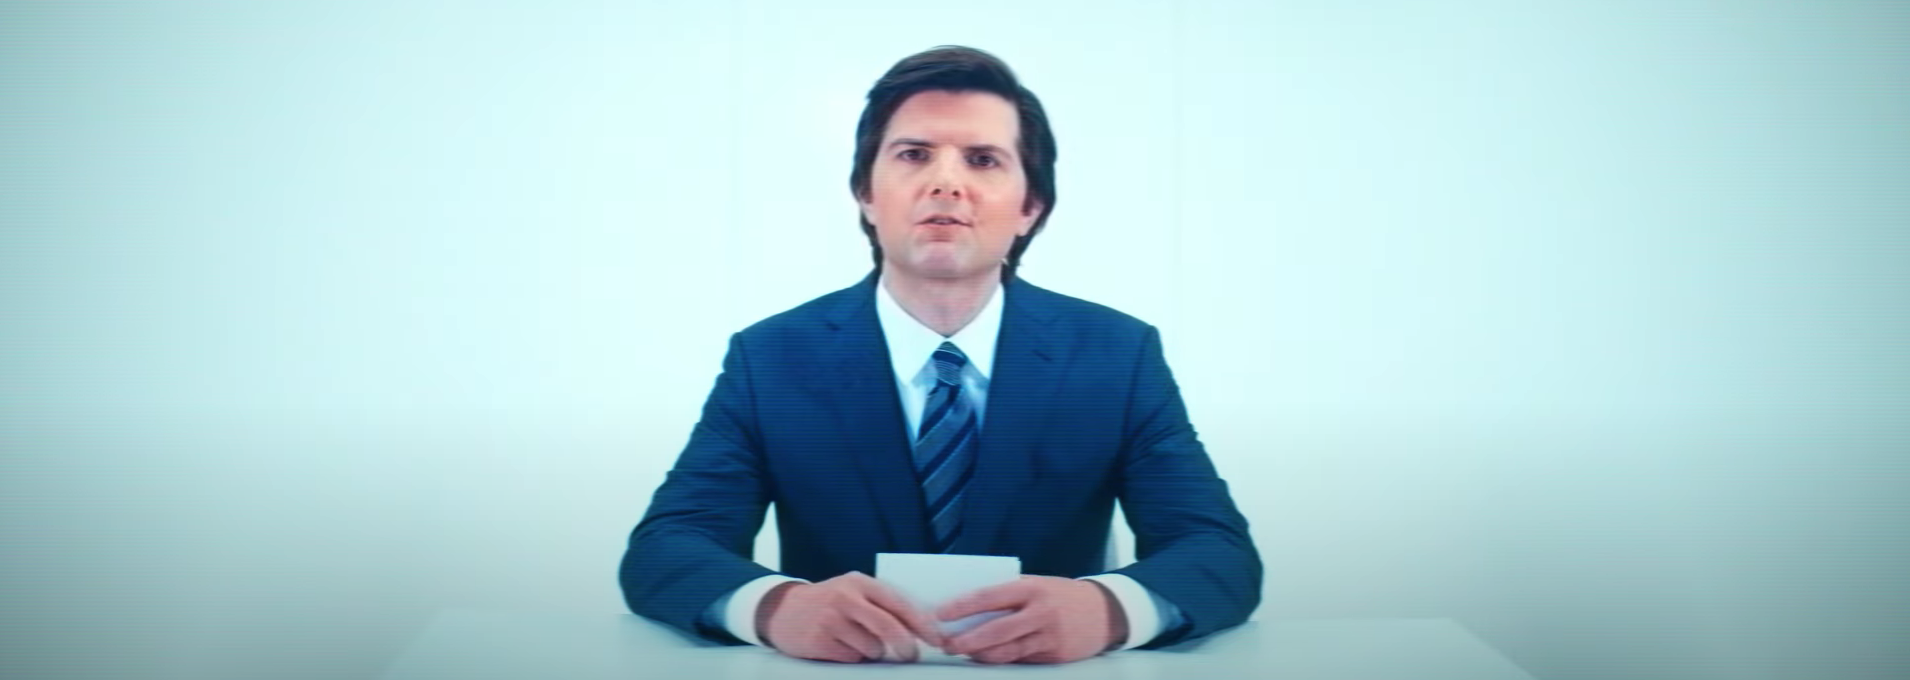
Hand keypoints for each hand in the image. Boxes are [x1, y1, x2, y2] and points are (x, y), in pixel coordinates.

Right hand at [757, 572, 944, 662]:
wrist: (781, 609)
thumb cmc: (828, 602)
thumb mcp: (854, 591)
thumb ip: (882, 604)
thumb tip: (920, 628)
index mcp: (860, 582)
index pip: (898, 603)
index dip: (921, 623)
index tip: (936, 639)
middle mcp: (845, 598)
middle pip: (888, 626)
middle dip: (905, 645)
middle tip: (911, 655)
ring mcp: (830, 620)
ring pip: (872, 647)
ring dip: (872, 651)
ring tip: (855, 640)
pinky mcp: (819, 641)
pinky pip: (852, 657)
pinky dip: (852, 656)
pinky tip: (839, 645)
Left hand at [938, 575, 1126, 663]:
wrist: (1106, 611)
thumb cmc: (1062, 595)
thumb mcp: (1038, 584)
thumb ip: (1010, 593)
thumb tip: (970, 604)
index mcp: (1032, 588)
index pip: (989, 597)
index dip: (962, 607)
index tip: (941, 614)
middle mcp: (1040, 612)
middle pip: (995, 630)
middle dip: (966, 640)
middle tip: (946, 644)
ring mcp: (1048, 637)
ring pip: (1006, 651)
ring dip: (980, 654)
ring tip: (963, 653)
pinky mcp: (1054, 656)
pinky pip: (1022, 660)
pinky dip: (1002, 659)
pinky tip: (987, 658)